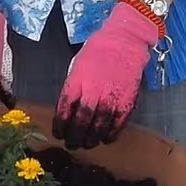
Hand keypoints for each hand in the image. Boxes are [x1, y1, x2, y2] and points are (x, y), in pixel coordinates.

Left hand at [52, 2, 158, 149]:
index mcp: (77, 80)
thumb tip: (69, 108)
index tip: (58, 134)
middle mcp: (93, 91)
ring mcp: (111, 97)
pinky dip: (110, 134)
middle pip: (81, 121)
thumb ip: (74, 87)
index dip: (60, 125)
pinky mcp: (127, 100)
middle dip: (74, 137)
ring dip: (91, 139)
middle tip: (71, 144)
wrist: (124, 41)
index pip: (64, 109)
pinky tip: (105, 138)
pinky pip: (118, 123)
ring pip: (99, 126)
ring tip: (86, 144)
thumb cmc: (97, 51)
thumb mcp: (77, 65)